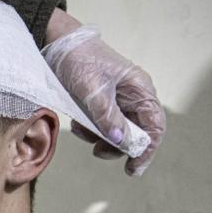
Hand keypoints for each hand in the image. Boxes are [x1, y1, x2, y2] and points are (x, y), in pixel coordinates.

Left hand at [43, 15, 164, 176]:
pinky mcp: (100, 103)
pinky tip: (78, 124)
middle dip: (117, 146)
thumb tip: (121, 141)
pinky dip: (90, 130)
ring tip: (82, 132)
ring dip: (100, 138)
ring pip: (117, 132)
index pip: (154, 126)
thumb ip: (107, 115)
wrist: (57, 43)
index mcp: (139, 89)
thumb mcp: (92, 89)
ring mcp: (117, 100)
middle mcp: (133, 96)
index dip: (146, 149)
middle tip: (98, 153)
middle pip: (135, 132)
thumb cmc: (79, 59)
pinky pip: (101, 125)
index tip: (133, 168)